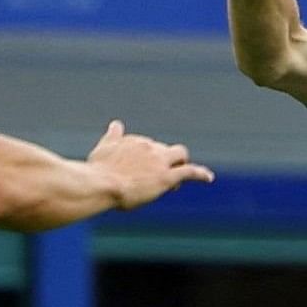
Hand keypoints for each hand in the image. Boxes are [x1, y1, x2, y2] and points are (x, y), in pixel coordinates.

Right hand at [88, 120, 213, 209]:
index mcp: (134, 141)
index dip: (147, 160)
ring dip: (180, 164)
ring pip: (180, 155)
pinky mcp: (166, 177)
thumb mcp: (103, 148)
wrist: (101, 184)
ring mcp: (159, 162)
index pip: (147, 146)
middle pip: (165, 149)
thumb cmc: (98, 171)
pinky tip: (208, 178)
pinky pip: (190, 171)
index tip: (140, 172)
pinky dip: (200, 174)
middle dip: (164, 160)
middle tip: (154, 178)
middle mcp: (149, 147)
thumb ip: (112, 137)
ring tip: (175, 180)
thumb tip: (116, 123)